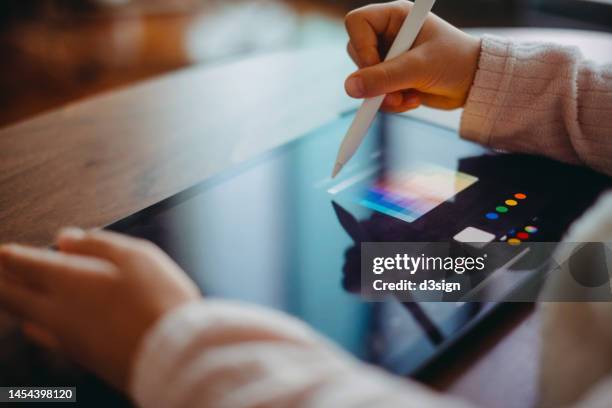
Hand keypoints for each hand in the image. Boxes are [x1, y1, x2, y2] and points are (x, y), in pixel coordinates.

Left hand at [0, 228, 200, 390]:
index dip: (8, 255)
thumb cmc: (158, 301)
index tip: (1, 251)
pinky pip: (43, 336)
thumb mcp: (136, 256)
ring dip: (12, 301)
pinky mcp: (79, 356)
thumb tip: (67, 238)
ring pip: (23, 317)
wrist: (172, 353)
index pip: (23, 264)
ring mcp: (66, 337)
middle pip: (10, 295)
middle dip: (0, 279)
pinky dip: (32, 323)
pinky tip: (33, 324)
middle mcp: (57, 310)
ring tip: (7, 291)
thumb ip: (97, 244)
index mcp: (69, 281)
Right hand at [344, 0, 480, 111]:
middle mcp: (389, 34)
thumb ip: (384, 77)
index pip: (357, 23)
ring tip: (408, 98)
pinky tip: (413, 99)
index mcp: (396, 16)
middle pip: (356, 53)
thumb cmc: (456, 62)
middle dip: (375, 79)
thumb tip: (350, 88)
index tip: (376, 67)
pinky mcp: (393, 77)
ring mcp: (390, 57)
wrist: (475, 83)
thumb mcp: (419, 68)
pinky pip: (375, 93)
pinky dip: (391, 102)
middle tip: (393, 92)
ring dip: (384, 95)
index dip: (361, 47)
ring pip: (364, 78)